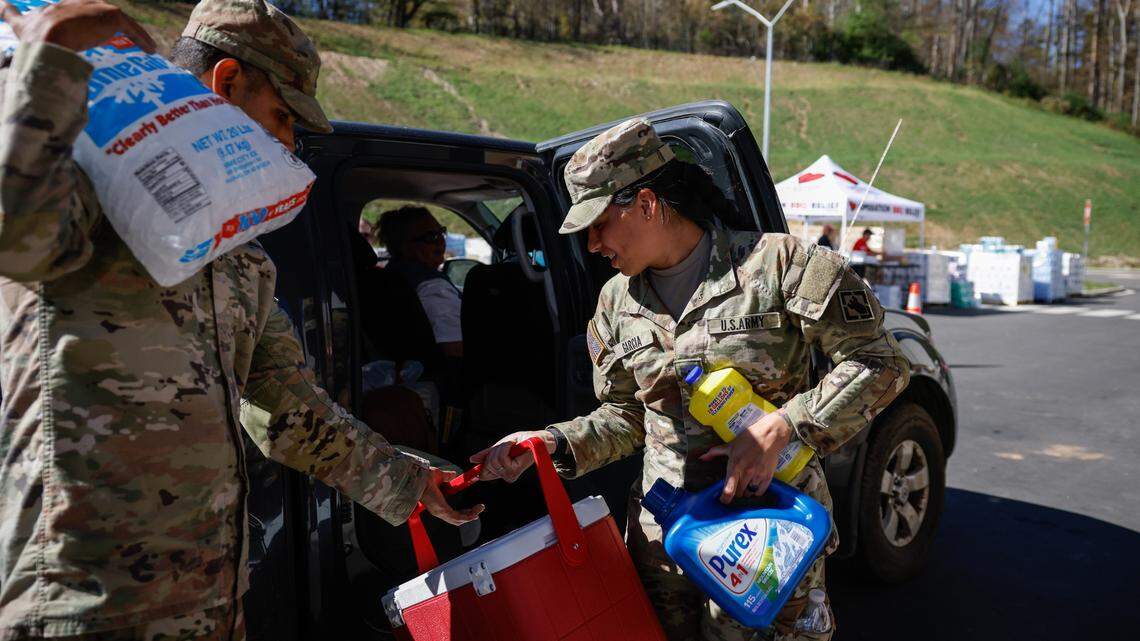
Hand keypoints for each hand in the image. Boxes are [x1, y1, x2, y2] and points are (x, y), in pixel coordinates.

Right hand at [1, 0, 155, 52]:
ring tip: (144, 45)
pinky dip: (142, 38)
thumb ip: (9, 12)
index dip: (83, 13)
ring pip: (118, 20)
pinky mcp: (111, 16)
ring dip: (133, 32)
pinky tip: (151, 49)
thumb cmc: (34, 37)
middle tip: (122, 34)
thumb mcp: (20, 24)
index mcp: (60, 6)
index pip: (74, 7)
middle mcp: (78, 3)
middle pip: (99, 11)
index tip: (94, 23)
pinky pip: (132, 28)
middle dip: (110, 22)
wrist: (48, 39)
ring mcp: (95, 7)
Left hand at [419, 467, 483, 525]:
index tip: (472, 509)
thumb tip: (454, 474)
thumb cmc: (425, 477)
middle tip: (478, 511)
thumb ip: (448, 476)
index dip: (463, 512)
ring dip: (471, 515)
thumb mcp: (440, 476)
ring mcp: (441, 512)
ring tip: (479, 509)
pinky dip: (468, 516)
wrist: (419, 477)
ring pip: (459, 520)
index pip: (452, 514)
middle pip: (457, 519)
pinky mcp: (443, 511)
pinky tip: (475, 513)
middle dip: (469, 515)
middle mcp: (439, 511)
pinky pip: (458, 517)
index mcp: (438, 505)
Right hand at [469, 430, 555, 482]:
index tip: (481, 458)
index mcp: (502, 472)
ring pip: (494, 460)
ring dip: (501, 448)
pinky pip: (502, 457)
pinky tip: (513, 445)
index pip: (483, 475)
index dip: (481, 466)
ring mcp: (511, 474)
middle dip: (494, 451)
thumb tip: (472, 459)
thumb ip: (487, 454)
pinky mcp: (516, 469)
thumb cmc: (521, 442)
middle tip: (506, 446)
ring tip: (510, 445)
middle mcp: (506, 476)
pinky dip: (505, 447)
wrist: (537, 440)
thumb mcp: (500, 447)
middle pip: (487, 465)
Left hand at [700, 412, 792, 503]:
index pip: (729, 489)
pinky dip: (756, 491)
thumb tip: (702, 458)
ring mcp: (758, 475)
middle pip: (739, 494)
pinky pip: (760, 492)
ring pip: (749, 493)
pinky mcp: (768, 477)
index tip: (723, 500)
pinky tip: (754, 486)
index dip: (725, 498)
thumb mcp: (730, 445)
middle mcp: (746, 473)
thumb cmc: (749, 439)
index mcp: (735, 466)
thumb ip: (715, 453)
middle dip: (735, 493)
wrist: (769, 435)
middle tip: (735, 489)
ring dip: (746, 492)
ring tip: (744, 486)